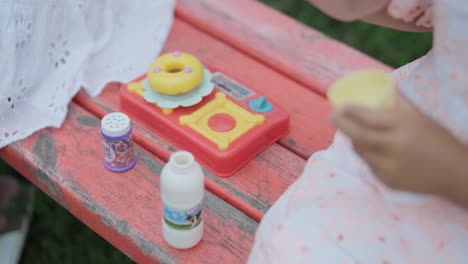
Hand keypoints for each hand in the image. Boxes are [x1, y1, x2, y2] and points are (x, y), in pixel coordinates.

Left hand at [330, 95, 467, 200]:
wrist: (456, 174)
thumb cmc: (439, 140)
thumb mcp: (421, 118)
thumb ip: (400, 105)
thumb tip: (385, 88)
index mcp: (405, 126)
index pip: (369, 117)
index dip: (351, 112)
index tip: (340, 107)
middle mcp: (395, 146)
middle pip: (358, 135)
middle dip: (341, 125)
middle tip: (332, 116)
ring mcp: (390, 166)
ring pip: (361, 151)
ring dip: (352, 140)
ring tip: (349, 131)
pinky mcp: (389, 181)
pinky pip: (370, 165)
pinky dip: (366, 155)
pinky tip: (367, 148)